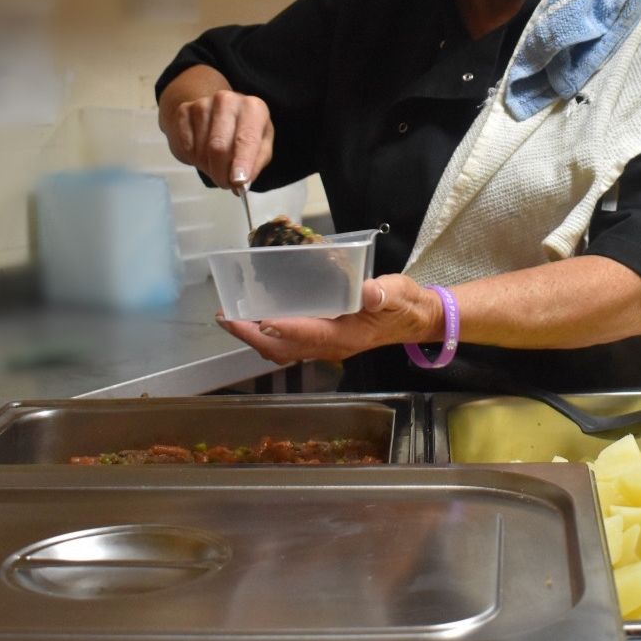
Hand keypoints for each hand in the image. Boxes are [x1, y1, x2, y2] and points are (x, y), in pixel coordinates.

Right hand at [164, 89, 273, 187]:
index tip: (238, 182)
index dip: (242, 162)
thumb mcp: (260, 146)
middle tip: (225, 184)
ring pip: (201, 150)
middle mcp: (227, 101)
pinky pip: (186, 146)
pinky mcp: (184, 111)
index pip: (246, 139)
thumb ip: (255, 165)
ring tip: (216, 166)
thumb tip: (241, 184)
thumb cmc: (244, 131)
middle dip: (221, 173)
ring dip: (208, 167)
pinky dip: (194, 159)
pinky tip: (203, 154)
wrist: (217, 111)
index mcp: (253, 108)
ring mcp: (203, 104)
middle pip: (219, 147)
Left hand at [217, 274, 443, 364]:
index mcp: (346, 335)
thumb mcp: (398, 293)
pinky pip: (288, 344)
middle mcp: (330, 346)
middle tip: (226, 317)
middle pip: (283, 348)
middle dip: (252, 335)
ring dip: (253, 337)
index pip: (311, 335)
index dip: (286, 329)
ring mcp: (325, 346)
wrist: (414, 319)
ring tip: (230, 319)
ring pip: (281, 349)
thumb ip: (382, 293)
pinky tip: (255, 319)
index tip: (262, 321)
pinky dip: (267, 334)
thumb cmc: (404, 304)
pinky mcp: (323, 339)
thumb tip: (365, 290)